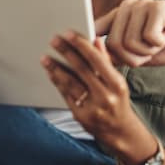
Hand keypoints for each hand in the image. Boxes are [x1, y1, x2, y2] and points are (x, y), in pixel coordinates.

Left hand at [41, 33, 154, 160]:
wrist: (120, 131)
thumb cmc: (118, 101)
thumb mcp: (117, 81)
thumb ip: (105, 61)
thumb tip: (96, 40)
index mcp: (117, 84)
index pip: (97, 60)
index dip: (81, 45)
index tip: (69, 34)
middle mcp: (105, 96)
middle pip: (81, 70)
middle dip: (66, 53)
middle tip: (54, 40)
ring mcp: (92, 108)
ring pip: (70, 83)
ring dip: (56, 68)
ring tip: (45, 57)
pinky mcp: (80, 116)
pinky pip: (66, 95)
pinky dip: (57, 82)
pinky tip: (51, 73)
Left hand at [95, 0, 164, 66]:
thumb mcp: (139, 52)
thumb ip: (117, 54)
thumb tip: (95, 61)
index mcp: (119, 15)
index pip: (96, 29)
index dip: (90, 44)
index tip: (79, 51)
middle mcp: (128, 6)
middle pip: (113, 44)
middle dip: (132, 57)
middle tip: (149, 49)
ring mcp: (143, 5)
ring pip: (129, 42)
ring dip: (147, 51)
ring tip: (158, 41)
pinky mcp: (158, 8)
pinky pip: (148, 37)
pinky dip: (159, 44)